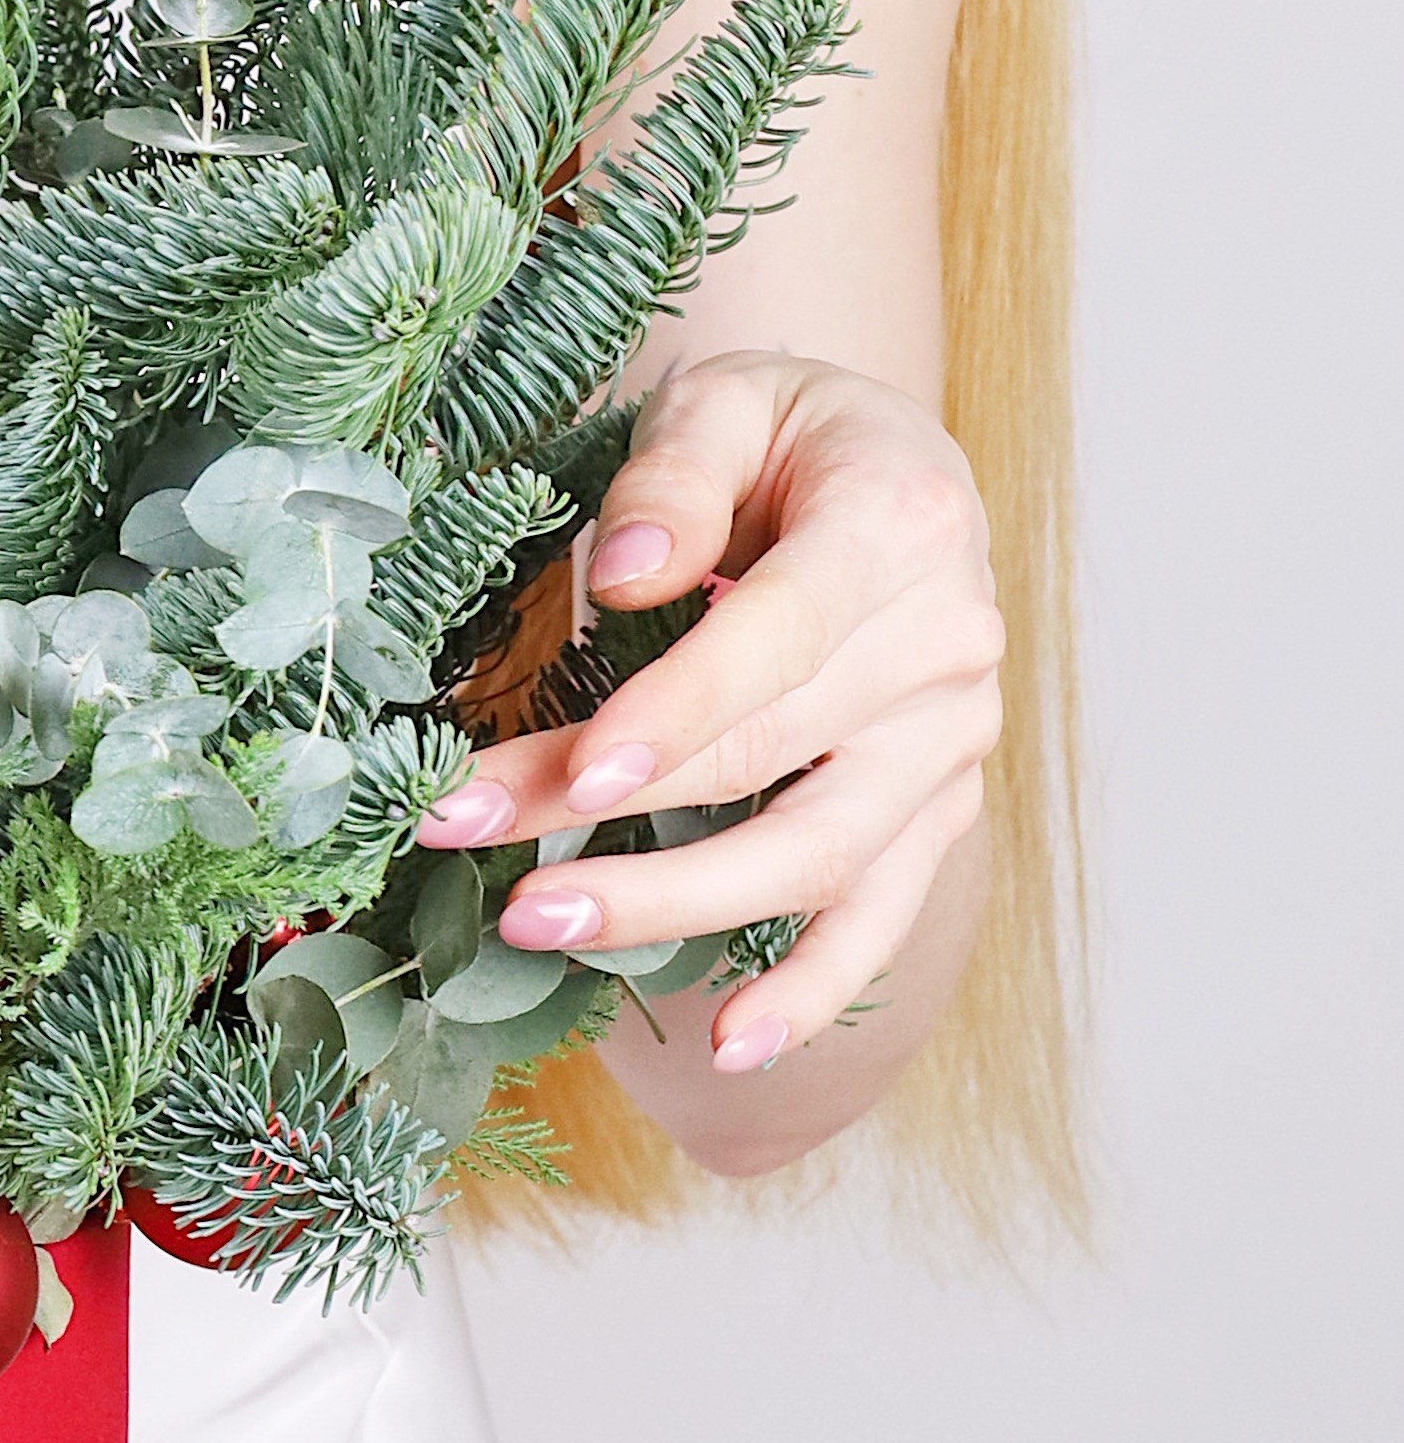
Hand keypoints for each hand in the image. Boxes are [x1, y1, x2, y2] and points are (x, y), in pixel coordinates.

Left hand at [410, 349, 1004, 1082]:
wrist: (888, 465)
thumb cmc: (785, 435)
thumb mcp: (725, 401)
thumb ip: (673, 478)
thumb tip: (623, 574)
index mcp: (898, 527)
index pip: (777, 642)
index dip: (676, 714)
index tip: (578, 776)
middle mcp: (948, 644)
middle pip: (776, 760)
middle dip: (620, 820)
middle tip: (491, 865)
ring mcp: (950, 740)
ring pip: (821, 855)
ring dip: (682, 908)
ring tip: (547, 932)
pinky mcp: (937, 808)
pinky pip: (882, 914)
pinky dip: (815, 988)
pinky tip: (732, 1042)